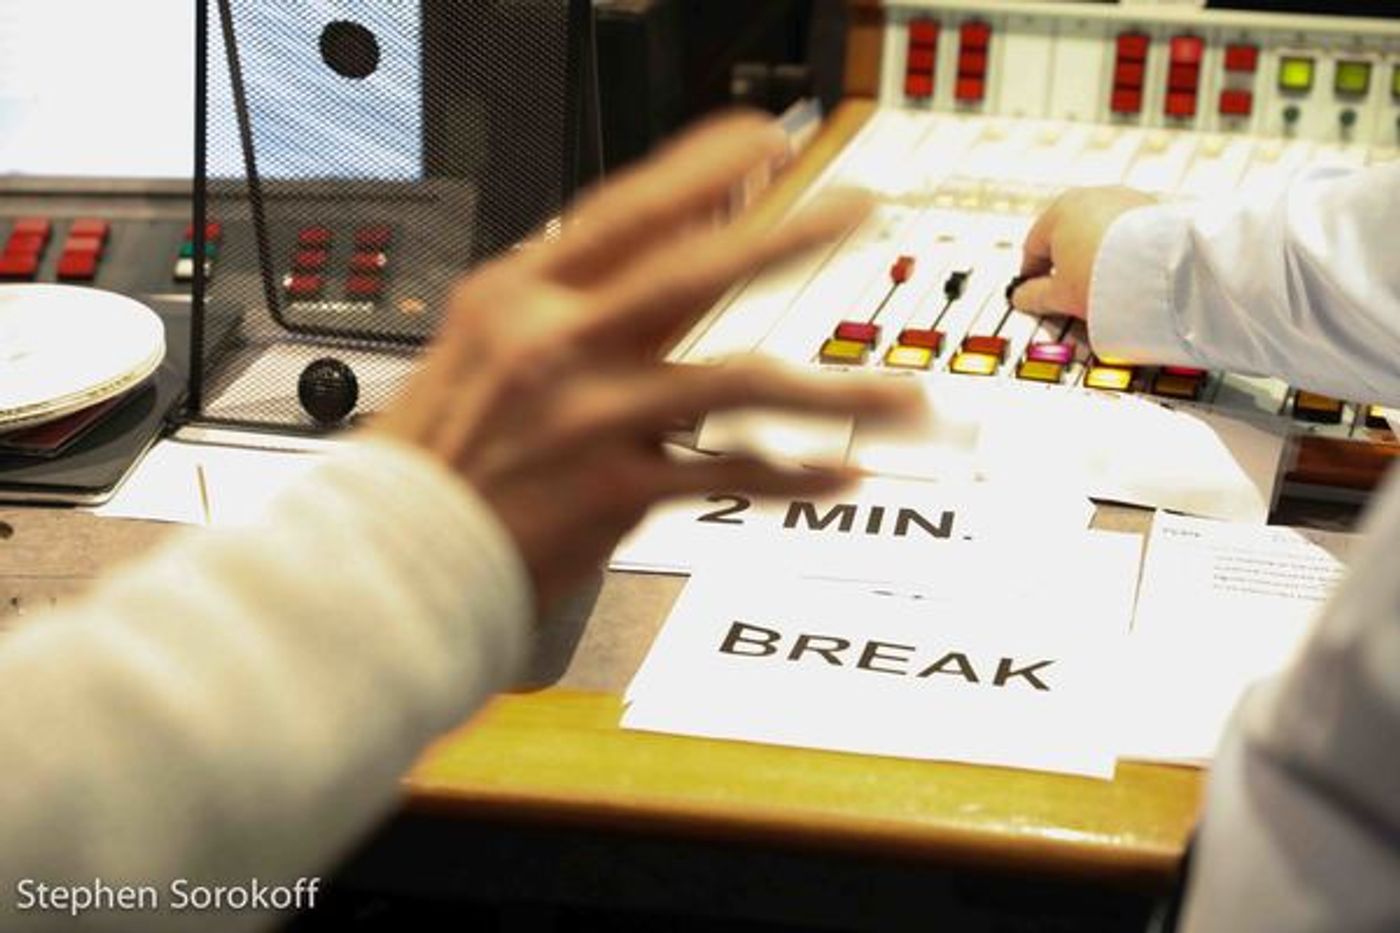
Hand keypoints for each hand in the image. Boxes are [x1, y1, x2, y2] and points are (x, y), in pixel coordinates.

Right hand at [373, 112, 919, 606]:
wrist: (388, 555)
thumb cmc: (438, 454)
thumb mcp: (486, 345)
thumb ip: (569, 298)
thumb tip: (651, 251)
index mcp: (520, 296)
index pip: (625, 211)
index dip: (702, 170)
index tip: (764, 140)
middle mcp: (557, 344)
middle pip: (694, 273)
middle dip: (787, 235)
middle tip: (857, 206)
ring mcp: (588, 416)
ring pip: (737, 385)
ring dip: (831, 390)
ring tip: (899, 392)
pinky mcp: (612, 490)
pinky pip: (727, 477)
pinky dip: (791, 478)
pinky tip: (839, 474)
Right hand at [1009, 186, 1156, 318]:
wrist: (1162, 271)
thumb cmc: (1106, 275)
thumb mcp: (1060, 295)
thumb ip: (1034, 295)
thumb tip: (1023, 296)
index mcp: (1059, 209)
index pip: (1033, 245)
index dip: (1030, 273)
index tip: (1033, 289)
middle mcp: (1091, 196)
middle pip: (1067, 233)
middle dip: (1065, 261)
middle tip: (1068, 289)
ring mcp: (1124, 199)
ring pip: (1099, 230)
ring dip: (1094, 253)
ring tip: (1100, 283)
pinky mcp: (1152, 209)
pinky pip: (1126, 232)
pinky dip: (1121, 249)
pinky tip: (1125, 272)